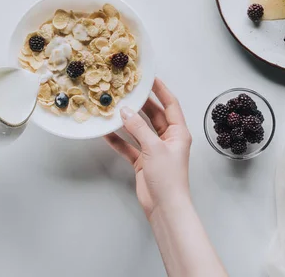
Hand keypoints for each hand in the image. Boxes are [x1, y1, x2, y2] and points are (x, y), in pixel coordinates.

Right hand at [105, 78, 191, 218]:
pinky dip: (119, 140)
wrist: (164, 207)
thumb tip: (125, 112)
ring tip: (113, 107)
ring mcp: (154, 150)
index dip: (161, 90)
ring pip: (139, 130)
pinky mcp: (143, 161)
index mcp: (179, 132)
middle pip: (154, 115)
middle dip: (140, 104)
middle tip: (127, 91)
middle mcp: (168, 139)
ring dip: (127, 121)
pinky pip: (129, 146)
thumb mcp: (154, 148)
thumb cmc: (168, 177)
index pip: (171, 104)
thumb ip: (138, 128)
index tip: (149, 78)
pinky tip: (106, 132)